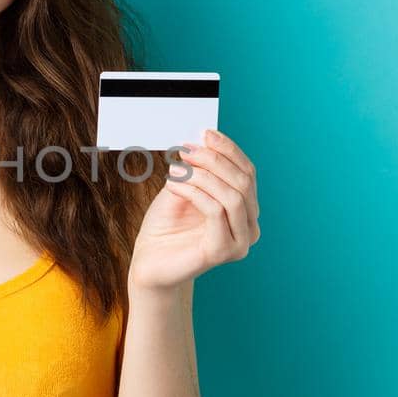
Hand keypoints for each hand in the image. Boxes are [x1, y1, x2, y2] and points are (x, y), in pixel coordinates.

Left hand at [127, 128, 260, 293]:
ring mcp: (240, 242)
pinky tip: (174, 186)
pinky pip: (215, 210)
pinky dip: (194, 191)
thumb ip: (198, 168)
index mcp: (245, 210)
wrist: (148, 263)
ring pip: (233, 195)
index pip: (248, 173)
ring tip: (176, 169)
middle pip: (244, 181)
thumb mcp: (183, 188)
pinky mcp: (223, 251)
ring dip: (203, 175)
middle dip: (214, 160)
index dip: (229, 150)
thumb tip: (204, 139)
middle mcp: (249, 227)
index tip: (205, 133)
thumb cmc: (165, 226)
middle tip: (186, 151)